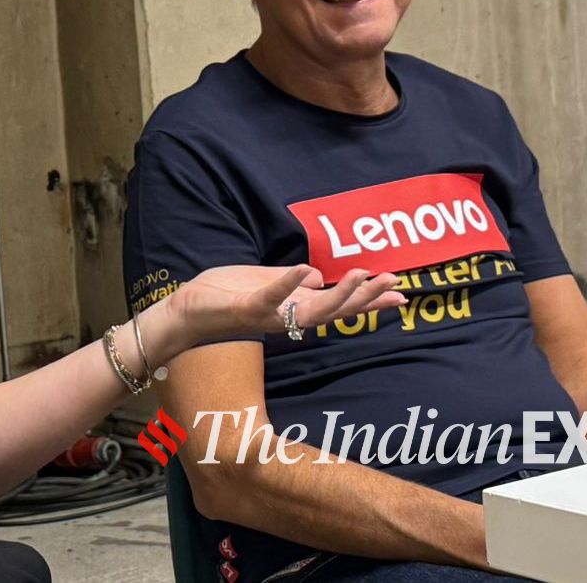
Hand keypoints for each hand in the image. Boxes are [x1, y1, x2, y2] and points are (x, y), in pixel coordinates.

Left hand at [168, 265, 406, 343]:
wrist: (185, 311)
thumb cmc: (223, 295)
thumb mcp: (265, 282)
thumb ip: (292, 282)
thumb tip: (321, 277)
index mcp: (294, 308)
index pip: (339, 305)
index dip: (369, 300)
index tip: (400, 293)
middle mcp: (288, 317)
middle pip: (337, 311)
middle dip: (367, 298)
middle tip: (396, 285)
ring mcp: (270, 315)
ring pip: (313, 310)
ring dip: (340, 293)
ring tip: (363, 274)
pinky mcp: (248, 308)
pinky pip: (272, 297)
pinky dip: (290, 284)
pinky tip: (309, 269)